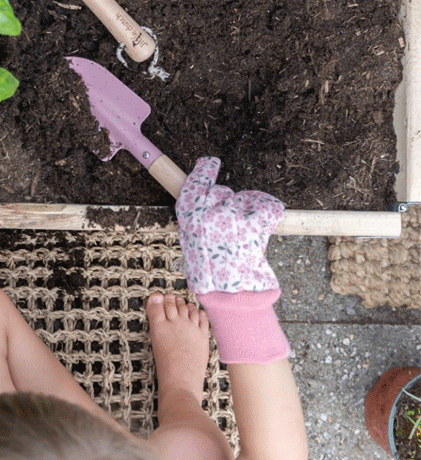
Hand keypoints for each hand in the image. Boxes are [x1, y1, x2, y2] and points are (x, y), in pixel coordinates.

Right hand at [175, 158, 288, 363]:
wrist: (230, 297)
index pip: (194, 183)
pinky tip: (265, 225)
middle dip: (230, 203)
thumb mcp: (193, 243)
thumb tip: (209, 200)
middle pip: (222, 191)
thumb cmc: (211, 273)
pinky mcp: (253, 224)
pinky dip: (270, 212)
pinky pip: (267, 206)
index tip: (210, 162)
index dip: (204, 170)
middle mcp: (206, 212)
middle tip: (233, 225)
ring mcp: (230, 217)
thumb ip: (198, 221)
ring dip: (250, 211)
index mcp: (188, 217)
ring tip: (246, 236)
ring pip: (245, 200)